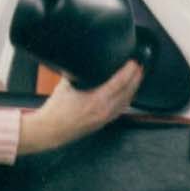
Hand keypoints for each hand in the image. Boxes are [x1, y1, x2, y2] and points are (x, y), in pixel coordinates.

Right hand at [17, 62, 143, 155]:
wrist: (50, 130)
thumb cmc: (56, 109)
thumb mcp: (66, 85)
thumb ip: (77, 72)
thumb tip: (84, 60)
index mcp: (96, 100)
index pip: (119, 82)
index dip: (129, 71)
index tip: (133, 62)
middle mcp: (104, 110)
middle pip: (127, 92)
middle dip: (135, 78)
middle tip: (139, 66)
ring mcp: (105, 118)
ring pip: (126, 102)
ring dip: (133, 88)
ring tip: (137, 77)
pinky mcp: (103, 123)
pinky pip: (121, 109)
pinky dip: (127, 99)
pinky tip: (129, 93)